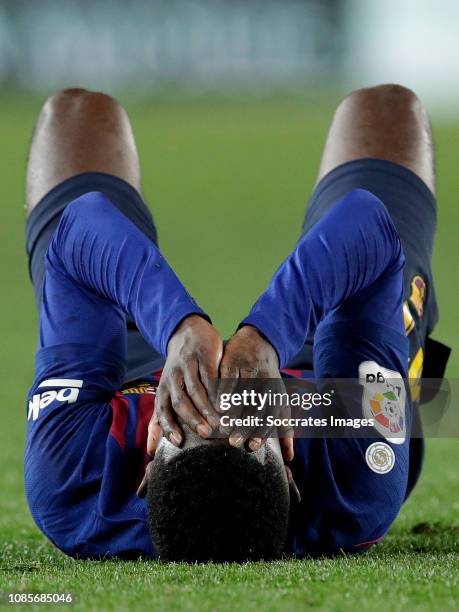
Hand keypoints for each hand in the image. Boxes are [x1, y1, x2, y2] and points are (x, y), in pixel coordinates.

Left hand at [147, 315, 222, 454]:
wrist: (188, 333)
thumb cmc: (179, 371)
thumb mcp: (167, 392)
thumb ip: (160, 419)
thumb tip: (150, 450)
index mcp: (164, 389)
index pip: (162, 411)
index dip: (169, 426)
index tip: (179, 442)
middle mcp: (173, 378)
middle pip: (179, 402)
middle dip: (192, 419)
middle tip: (206, 434)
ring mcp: (188, 366)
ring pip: (196, 389)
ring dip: (207, 407)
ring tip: (220, 422)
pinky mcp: (203, 356)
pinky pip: (210, 375)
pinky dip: (217, 389)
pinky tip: (227, 400)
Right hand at [219, 325, 293, 460]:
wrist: (259, 344)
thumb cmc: (267, 381)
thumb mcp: (279, 401)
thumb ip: (283, 427)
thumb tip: (290, 459)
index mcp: (276, 395)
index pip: (270, 417)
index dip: (262, 432)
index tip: (252, 446)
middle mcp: (265, 384)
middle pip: (257, 408)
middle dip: (245, 425)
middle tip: (233, 441)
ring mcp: (249, 371)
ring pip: (242, 394)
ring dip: (233, 412)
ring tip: (222, 426)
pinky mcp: (234, 361)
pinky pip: (228, 378)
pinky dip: (223, 392)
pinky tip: (215, 404)